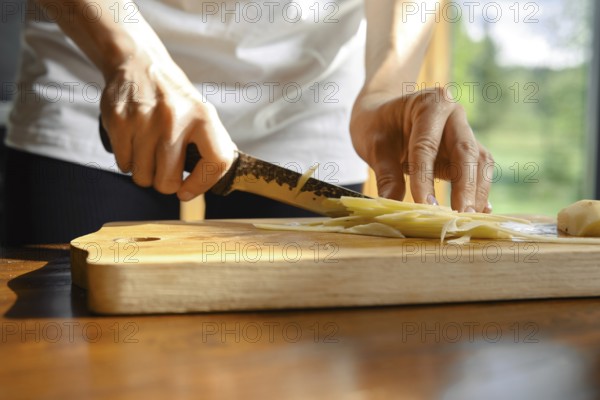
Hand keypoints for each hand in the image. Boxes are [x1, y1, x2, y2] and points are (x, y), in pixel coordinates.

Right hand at [100, 54, 236, 200]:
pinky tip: (134, 142)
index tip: (188, 191)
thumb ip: (211, 145)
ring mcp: (144, 120)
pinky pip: (123, 164)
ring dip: (145, 172)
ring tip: (148, 151)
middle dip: (165, 183)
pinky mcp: (119, 121)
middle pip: (167, 181)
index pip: (216, 162)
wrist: (139, 63)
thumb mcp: (201, 113)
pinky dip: (128, 161)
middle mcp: (174, 119)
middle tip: (164, 169)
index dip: (202, 185)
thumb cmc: (174, 98)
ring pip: (142, 177)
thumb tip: (213, 180)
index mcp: (203, 117)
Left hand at [350, 87, 493, 212]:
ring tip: (468, 219)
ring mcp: (465, 132)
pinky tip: (478, 213)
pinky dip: (479, 192)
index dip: (426, 178)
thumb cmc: (377, 125)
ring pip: (479, 162)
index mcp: (430, 104)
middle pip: (465, 152)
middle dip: (465, 187)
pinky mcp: (467, 151)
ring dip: (476, 192)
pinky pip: (478, 171)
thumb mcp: (373, 146)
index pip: (427, 146)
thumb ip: (385, 174)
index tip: (425, 205)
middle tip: (460, 216)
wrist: (383, 113)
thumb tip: (392, 205)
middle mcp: (454, 115)